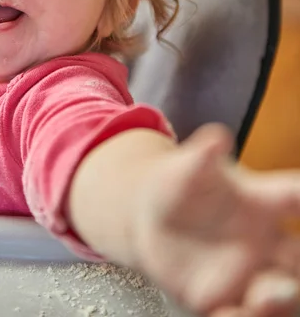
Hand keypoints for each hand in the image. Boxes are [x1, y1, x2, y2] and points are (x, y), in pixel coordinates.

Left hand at [131, 124, 299, 315]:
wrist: (149, 216)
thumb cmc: (181, 185)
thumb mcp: (189, 168)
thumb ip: (204, 155)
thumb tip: (217, 136)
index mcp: (261, 202)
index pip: (296, 198)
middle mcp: (262, 242)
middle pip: (298, 258)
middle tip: (293, 269)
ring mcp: (245, 274)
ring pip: (279, 294)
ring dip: (281, 299)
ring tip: (264, 298)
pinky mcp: (220, 300)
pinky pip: (240, 316)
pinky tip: (228, 314)